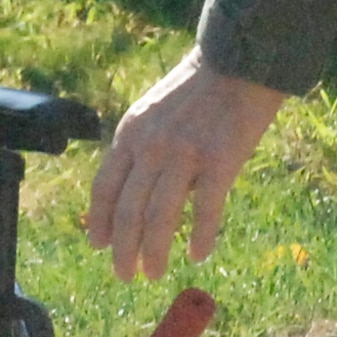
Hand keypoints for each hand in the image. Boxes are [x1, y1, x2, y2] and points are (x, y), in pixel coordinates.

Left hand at [86, 50, 283, 280]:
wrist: (238, 61)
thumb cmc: (196, 90)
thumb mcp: (152, 112)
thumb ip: (140, 149)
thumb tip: (134, 195)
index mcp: (130, 133)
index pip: (104, 188)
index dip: (100, 222)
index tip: (99, 246)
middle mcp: (150, 146)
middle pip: (128, 211)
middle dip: (123, 249)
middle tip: (125, 275)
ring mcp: (184, 154)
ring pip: (160, 217)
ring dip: (154, 252)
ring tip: (153, 274)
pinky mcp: (220, 160)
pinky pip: (205, 210)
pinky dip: (200, 237)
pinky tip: (198, 255)